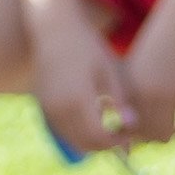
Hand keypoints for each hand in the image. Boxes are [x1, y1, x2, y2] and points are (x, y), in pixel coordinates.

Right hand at [31, 29, 129, 152]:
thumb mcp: (108, 70)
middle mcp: (59, 109)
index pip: (99, 137)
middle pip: (85, 144)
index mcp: (78, 99)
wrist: (54, 29)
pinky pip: (62, 131)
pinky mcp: (42, 106)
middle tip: (122, 135)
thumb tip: (132, 125)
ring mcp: (47, 109)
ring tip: (109, 128)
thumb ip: (119, 100)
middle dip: (105, 145)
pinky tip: (92, 121)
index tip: (131, 134)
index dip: (117, 141)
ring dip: (91, 141)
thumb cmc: (87, 46)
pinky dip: (77, 133)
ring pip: (72, 141)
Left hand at [111, 0, 174, 142]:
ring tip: (170, 130)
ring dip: (168, 137)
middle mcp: (148, 93)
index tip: (139, 133)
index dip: (131, 135)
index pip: (126, 127)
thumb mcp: (139, 67)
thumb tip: (132, 132)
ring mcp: (171, 94)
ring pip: (165, 135)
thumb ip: (132, 94)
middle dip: (150, 138)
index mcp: (130, 86)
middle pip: (145, 135)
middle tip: (156, 132)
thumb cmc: (160, 44)